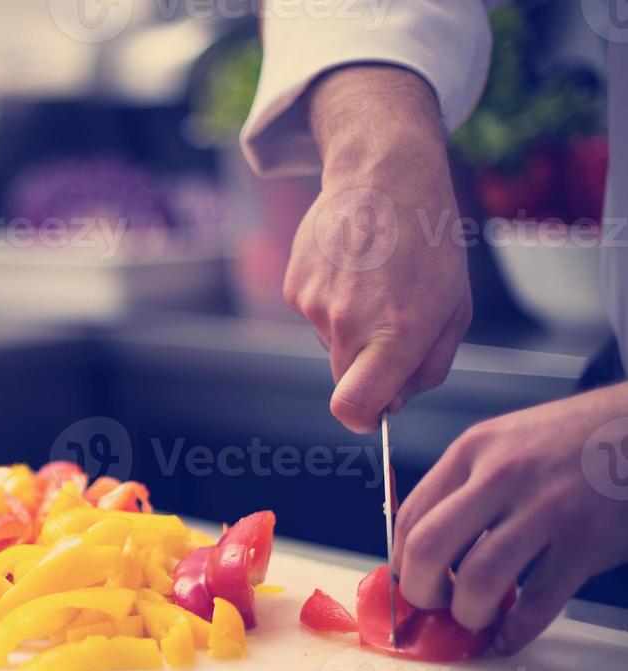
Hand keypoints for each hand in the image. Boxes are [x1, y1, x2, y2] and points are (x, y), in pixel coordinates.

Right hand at [287, 65, 471, 432]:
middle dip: (366, 368)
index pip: (354, 407)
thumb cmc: (429, 242)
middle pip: (344, 379)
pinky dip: (331, 301)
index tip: (374, 412)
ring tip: (374, 279)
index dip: (363, 418)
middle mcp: (348, 323)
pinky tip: (352, 266)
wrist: (383, 174)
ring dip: (350, 327)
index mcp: (396, 332)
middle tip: (391, 323)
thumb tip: (393, 403)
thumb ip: (428, 366)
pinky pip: (312, 315)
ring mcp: (314, 304)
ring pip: (329, 344)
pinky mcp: (294, 286)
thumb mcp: (454, 308)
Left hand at [393, 383, 627, 654]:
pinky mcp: (586, 541)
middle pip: (428, 547)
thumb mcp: (506, 441)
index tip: (406, 582)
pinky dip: (516, 630)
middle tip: (432, 606)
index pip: (409, 515)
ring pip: (479, 580)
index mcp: (472, 451)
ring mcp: (546, 508)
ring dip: (468, 613)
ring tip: (475, 618)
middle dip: (420, 592)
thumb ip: (465, 484)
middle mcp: (502, 476)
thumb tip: (425, 545)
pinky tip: (510, 636)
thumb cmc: (575, 439)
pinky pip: (538, 601)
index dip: (400, 561)